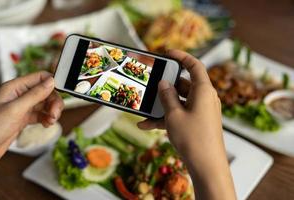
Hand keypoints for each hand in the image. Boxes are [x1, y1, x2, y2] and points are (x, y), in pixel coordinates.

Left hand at [0, 71, 63, 162]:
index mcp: (15, 87)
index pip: (40, 77)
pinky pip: (41, 114)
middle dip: (54, 102)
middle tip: (55, 113)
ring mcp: (23, 107)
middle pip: (46, 92)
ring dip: (52, 111)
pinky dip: (47, 119)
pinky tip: (47, 124)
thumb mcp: (16, 109)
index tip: (62, 93)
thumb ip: (35, 94)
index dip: (53, 83)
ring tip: (51, 121)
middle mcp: (20, 95)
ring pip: (45, 104)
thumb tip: (51, 81)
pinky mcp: (24, 118)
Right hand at [138, 50, 235, 199]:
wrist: (207, 166)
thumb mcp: (174, 115)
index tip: (168, 53)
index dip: (182, 56)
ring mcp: (201, 111)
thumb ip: (167, 96)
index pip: (195, 66)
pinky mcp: (197, 122)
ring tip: (145, 109)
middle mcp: (205, 98)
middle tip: (151, 84)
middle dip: (166, 85)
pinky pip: (180, 114)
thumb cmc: (193, 138)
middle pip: (184, 84)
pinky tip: (147, 124)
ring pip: (180, 101)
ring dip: (163, 105)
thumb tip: (163, 84)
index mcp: (204, 91)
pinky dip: (166, 117)